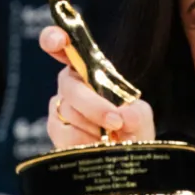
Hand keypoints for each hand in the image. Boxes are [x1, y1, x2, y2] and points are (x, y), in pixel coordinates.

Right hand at [40, 25, 154, 149]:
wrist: (127, 156)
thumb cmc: (130, 126)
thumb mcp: (140, 115)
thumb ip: (135, 113)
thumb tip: (125, 117)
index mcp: (88, 68)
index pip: (64, 46)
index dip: (55, 39)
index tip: (58, 40)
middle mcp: (69, 83)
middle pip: (71, 88)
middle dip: (95, 107)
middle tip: (117, 122)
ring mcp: (59, 106)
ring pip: (69, 113)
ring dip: (95, 129)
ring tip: (112, 138)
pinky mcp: (55, 130)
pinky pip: (65, 134)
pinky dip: (85, 142)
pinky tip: (98, 145)